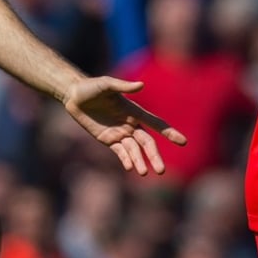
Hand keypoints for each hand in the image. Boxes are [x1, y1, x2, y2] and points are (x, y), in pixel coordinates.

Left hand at [62, 76, 187, 174]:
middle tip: (161, 171)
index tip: (183, 142)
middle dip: (154, 156)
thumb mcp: (106, 84)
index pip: (155, 123)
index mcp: (133, 111)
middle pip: (147, 143)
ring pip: (134, 150)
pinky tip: (130, 167)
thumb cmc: (91, 87)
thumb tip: (141, 85)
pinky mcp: (108, 139)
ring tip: (143, 172)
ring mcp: (119, 133)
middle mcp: (130, 124)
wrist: (73, 95)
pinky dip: (126, 159)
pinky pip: (120, 151)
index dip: (169, 132)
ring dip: (139, 161)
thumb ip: (122, 86)